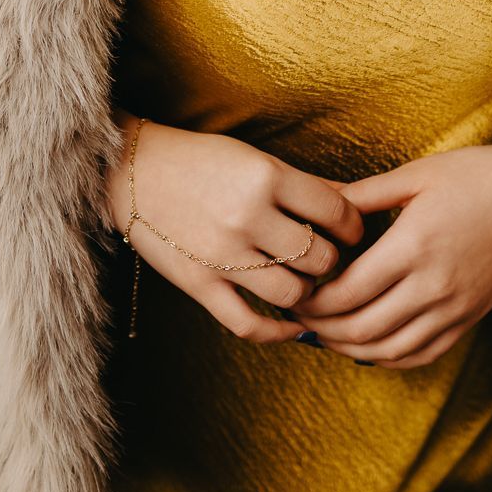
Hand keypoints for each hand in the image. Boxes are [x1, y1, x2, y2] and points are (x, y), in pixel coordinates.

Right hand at [106, 113, 366, 345]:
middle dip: (331, 261)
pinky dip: (279, 332)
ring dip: (307, 291)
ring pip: (293, 293)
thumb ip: (306, 185)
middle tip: (329, 258)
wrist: (133, 171)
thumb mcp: (257, 159)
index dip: (354, 227)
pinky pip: (248, 323)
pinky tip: (295, 327)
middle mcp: (247, 216)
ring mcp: (222, 255)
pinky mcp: (198, 284)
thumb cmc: (202, 159)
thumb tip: (358, 207)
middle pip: (319, 257)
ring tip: (305, 280)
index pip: (337, 214)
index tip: (352, 232)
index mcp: (266, 177)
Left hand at [286, 132, 491, 368]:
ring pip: (390, 350)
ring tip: (325, 336)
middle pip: (363, 328)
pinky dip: (389, 358)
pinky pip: (423, 354)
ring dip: (350, 349)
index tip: (296, 293)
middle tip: (299, 317)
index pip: (349, 292)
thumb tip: (316, 205)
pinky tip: (368, 347)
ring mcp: (455, 307)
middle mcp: (435, 285)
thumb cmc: (475, 174)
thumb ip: (362, 195)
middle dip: (323, 329)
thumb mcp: (415, 174)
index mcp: (414, 246)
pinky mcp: (470, 317)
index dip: (314, 302)